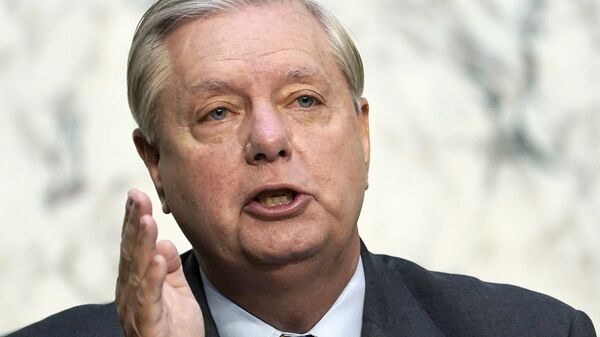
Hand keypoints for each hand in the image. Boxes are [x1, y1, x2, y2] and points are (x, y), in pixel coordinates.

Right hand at [116, 189, 203, 336]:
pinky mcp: (148, 325)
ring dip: (141, 243)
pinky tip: (158, 257)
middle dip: (133, 223)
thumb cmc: (177, 328)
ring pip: (137, 271)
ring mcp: (136, 310)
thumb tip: (163, 242)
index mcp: (135, 283)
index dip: (133, 220)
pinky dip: (153, 277)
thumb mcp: (176, 291)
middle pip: (131, 253)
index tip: (137, 194)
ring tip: (146, 219)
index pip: (133, 246)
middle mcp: (130, 294)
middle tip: (137, 195)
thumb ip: (169, 267)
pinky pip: (150, 299)